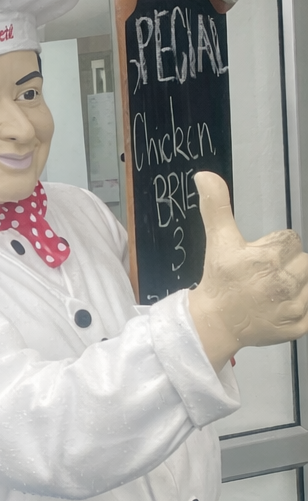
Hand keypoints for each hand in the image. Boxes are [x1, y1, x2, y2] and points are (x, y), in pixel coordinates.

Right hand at [188, 172, 307, 369]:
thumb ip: (217, 206)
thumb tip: (204, 174)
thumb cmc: (219, 280)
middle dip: (288, 266)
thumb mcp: (218, 241)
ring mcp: (294, 308)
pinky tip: (284, 307)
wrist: (213, 324)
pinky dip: (303, 307)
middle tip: (263, 278)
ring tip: (274, 292)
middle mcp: (284, 284)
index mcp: (268, 260)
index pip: (291, 240)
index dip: (273, 248)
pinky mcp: (300, 326)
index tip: (256, 261)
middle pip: (304, 261)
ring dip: (298, 285)